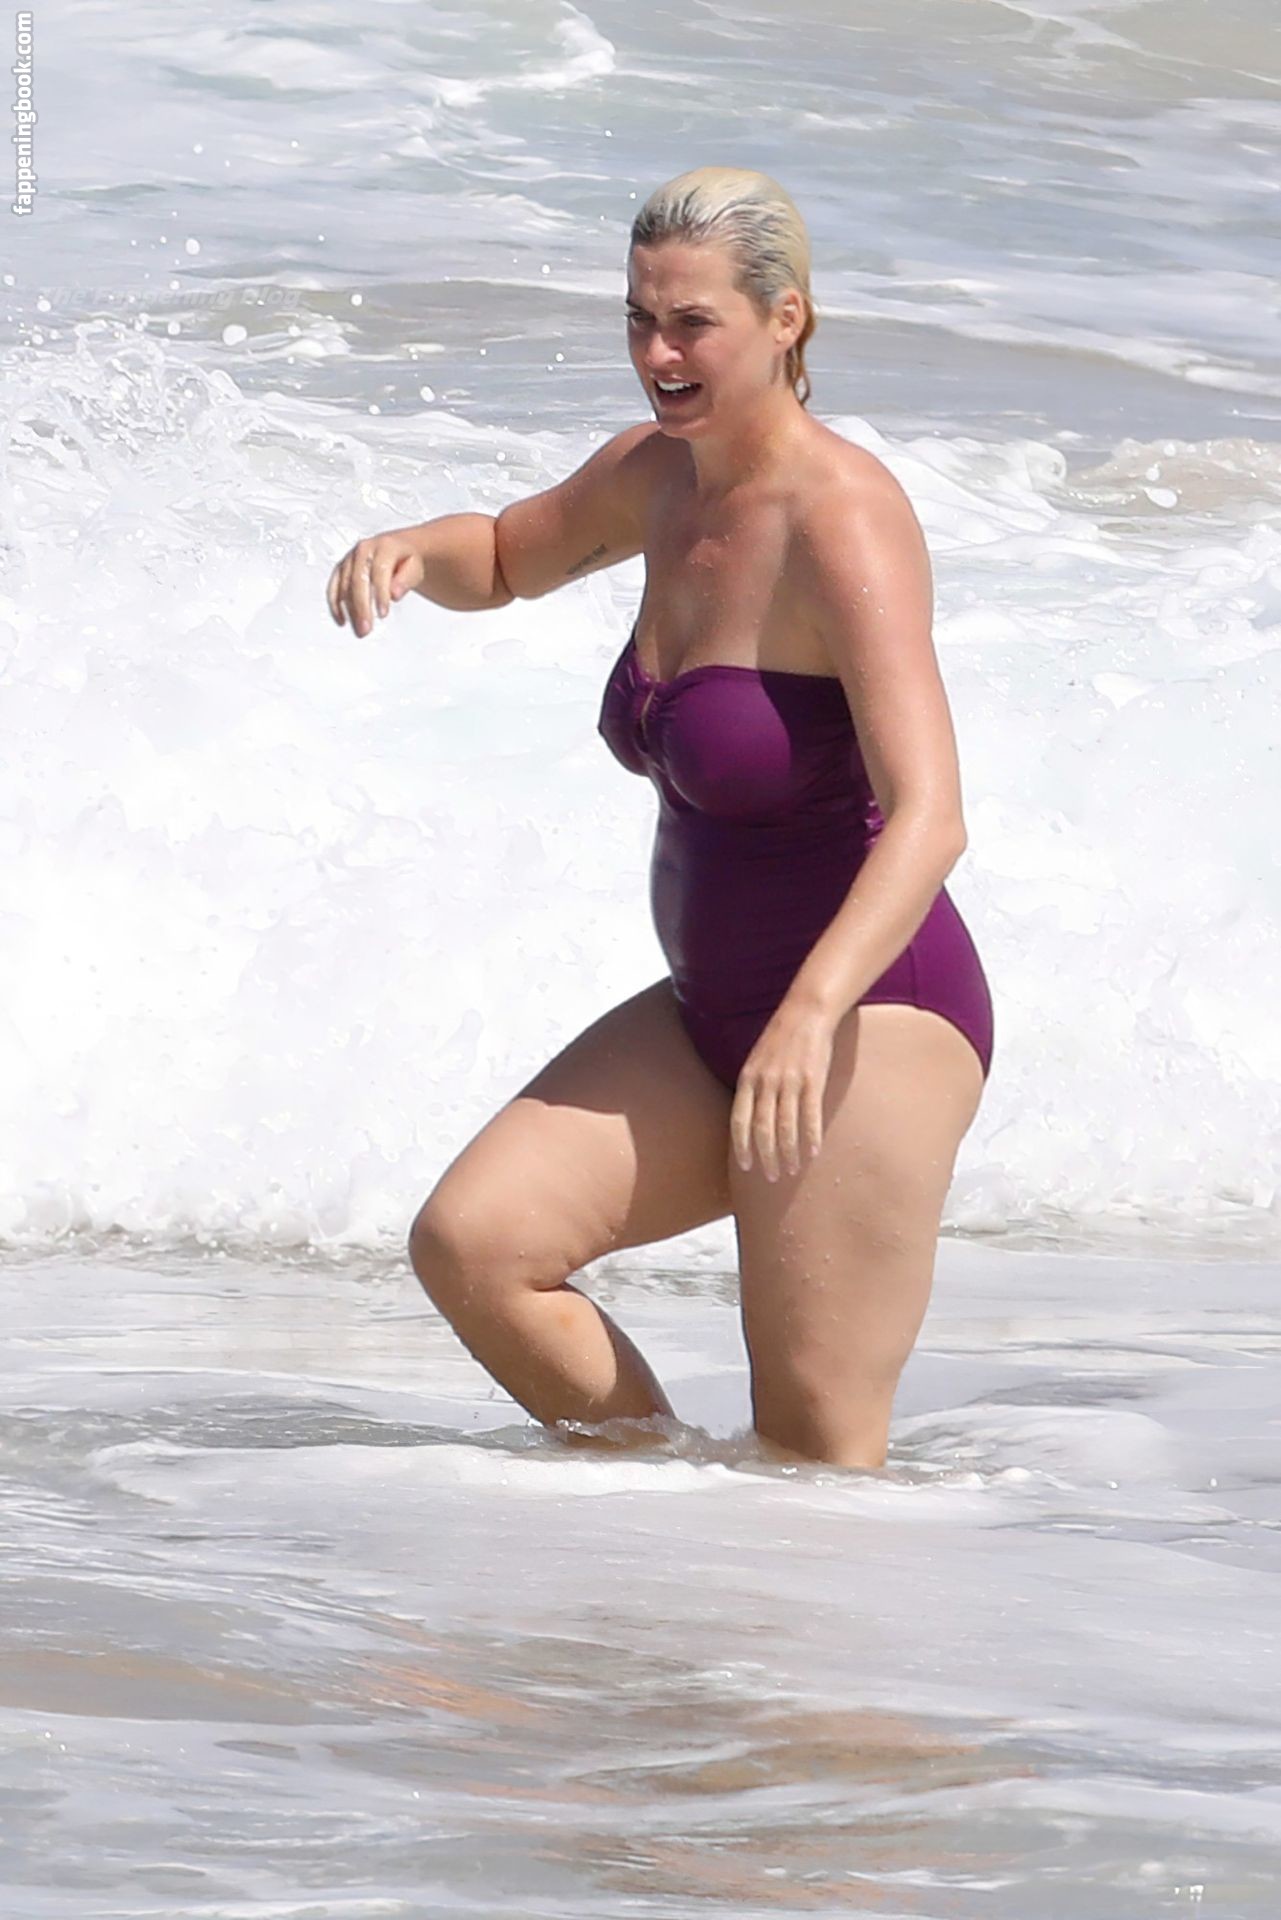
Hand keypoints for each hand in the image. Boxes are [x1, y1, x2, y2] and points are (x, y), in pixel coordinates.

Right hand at [327, 527, 427, 636]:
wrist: (397, 547)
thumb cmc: (406, 560)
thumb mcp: (414, 568)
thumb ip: (406, 580)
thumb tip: (394, 594)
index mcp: (384, 547)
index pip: (380, 571)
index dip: (380, 594)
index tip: (383, 614)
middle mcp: (363, 550)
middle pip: (358, 580)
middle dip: (361, 607)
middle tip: (366, 628)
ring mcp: (350, 558)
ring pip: (344, 585)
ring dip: (350, 610)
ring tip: (359, 630)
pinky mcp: (341, 568)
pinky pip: (333, 586)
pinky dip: (335, 604)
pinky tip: (342, 620)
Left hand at [731, 998, 837, 1180]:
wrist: (806, 1012)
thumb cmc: (781, 1038)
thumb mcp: (756, 1060)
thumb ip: (752, 1087)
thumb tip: (749, 1117)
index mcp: (748, 1077)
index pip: (739, 1120)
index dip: (741, 1146)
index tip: (746, 1166)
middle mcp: (766, 1082)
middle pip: (762, 1129)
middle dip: (766, 1157)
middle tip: (771, 1177)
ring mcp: (789, 1081)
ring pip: (786, 1127)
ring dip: (789, 1153)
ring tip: (793, 1169)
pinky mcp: (813, 1080)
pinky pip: (810, 1115)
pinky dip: (811, 1136)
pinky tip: (814, 1151)